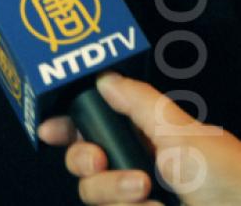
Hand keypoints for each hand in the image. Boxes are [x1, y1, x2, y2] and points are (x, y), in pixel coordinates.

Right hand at [38, 73, 240, 205]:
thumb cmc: (230, 181)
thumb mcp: (181, 132)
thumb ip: (138, 102)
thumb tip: (104, 78)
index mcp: (147, 138)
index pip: (95, 128)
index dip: (67, 127)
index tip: (49, 130)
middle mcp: (138, 170)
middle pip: (83, 164)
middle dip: (87, 161)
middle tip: (100, 159)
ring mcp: (139, 202)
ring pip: (94, 195)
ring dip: (112, 191)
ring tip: (144, 192)